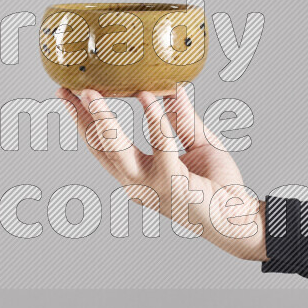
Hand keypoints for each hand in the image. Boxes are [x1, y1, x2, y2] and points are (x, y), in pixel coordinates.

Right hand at [56, 86, 266, 260]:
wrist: (240, 220)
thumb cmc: (219, 188)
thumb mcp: (197, 144)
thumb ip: (181, 118)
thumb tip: (172, 87)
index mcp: (138, 174)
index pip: (102, 146)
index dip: (83, 121)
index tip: (68, 95)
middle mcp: (137, 183)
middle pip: (99, 147)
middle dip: (80, 118)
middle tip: (68, 90)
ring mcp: (151, 186)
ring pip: (117, 150)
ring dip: (102, 120)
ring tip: (92, 94)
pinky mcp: (172, 184)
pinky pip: (161, 147)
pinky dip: (154, 120)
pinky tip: (148, 98)